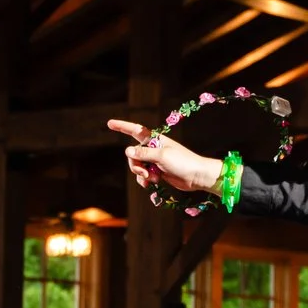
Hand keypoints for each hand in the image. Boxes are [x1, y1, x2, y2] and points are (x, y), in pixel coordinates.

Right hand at [106, 119, 224, 194]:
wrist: (197, 176)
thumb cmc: (183, 162)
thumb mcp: (161, 156)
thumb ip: (143, 153)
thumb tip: (127, 150)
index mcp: (155, 139)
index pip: (135, 130)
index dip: (122, 126)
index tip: (110, 123)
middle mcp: (153, 148)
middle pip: (132, 154)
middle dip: (135, 165)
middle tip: (145, 172)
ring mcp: (154, 160)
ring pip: (137, 166)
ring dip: (141, 174)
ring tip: (152, 179)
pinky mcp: (157, 171)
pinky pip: (143, 175)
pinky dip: (145, 180)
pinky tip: (151, 183)